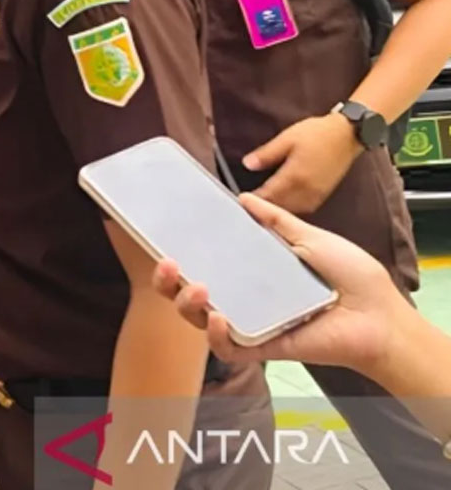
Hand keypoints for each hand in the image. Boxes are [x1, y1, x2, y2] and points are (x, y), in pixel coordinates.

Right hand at [151, 194, 411, 375]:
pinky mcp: (263, 346)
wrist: (381, 314)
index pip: (205, 264)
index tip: (166, 239)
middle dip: (167, 283)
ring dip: (187, 304)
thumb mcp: (310, 238)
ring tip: (195, 286)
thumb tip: (244, 198)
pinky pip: (228, 348)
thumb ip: (276, 221)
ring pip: (200, 321)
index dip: (179, 256)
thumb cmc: (352, 278)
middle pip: (189, 295)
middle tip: (168, 264)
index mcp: (252, 273)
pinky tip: (219, 317)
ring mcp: (251, 323)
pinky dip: (216, 335)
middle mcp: (244, 298)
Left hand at [244, 113, 361, 213]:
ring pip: (292, 210)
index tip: (241, 201)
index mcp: (294, 176)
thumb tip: (247, 164)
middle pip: (279, 207)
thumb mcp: (287, 138)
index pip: (268, 195)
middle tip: (249, 207)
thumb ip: (266, 154)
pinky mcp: (324, 194)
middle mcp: (306, 190)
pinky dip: (292, 209)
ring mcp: (317, 194)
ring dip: (277, 210)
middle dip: (264, 208)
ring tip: (263, 208)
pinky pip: (305, 208)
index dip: (253, 200)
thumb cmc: (317, 133)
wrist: (348, 134)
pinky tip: (284, 205)